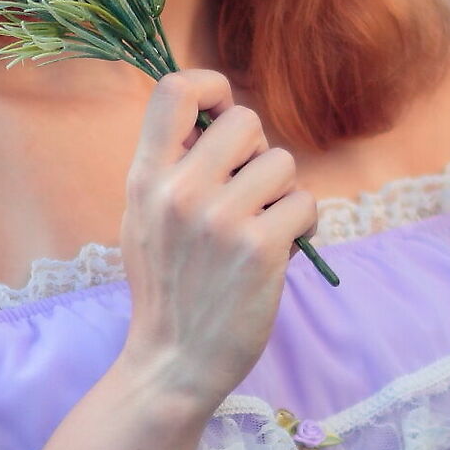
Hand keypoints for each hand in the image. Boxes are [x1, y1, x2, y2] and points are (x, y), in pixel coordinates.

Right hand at [116, 69, 318, 414]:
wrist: (174, 362)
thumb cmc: (168, 288)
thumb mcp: (144, 218)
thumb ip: (171, 167)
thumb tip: (216, 116)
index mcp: (145, 179)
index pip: (174, 90)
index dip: (210, 87)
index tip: (221, 116)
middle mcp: (179, 192)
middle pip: (245, 120)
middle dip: (257, 152)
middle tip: (248, 192)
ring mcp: (220, 220)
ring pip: (282, 163)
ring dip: (282, 194)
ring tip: (260, 229)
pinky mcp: (260, 248)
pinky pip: (305, 203)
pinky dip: (303, 225)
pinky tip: (280, 249)